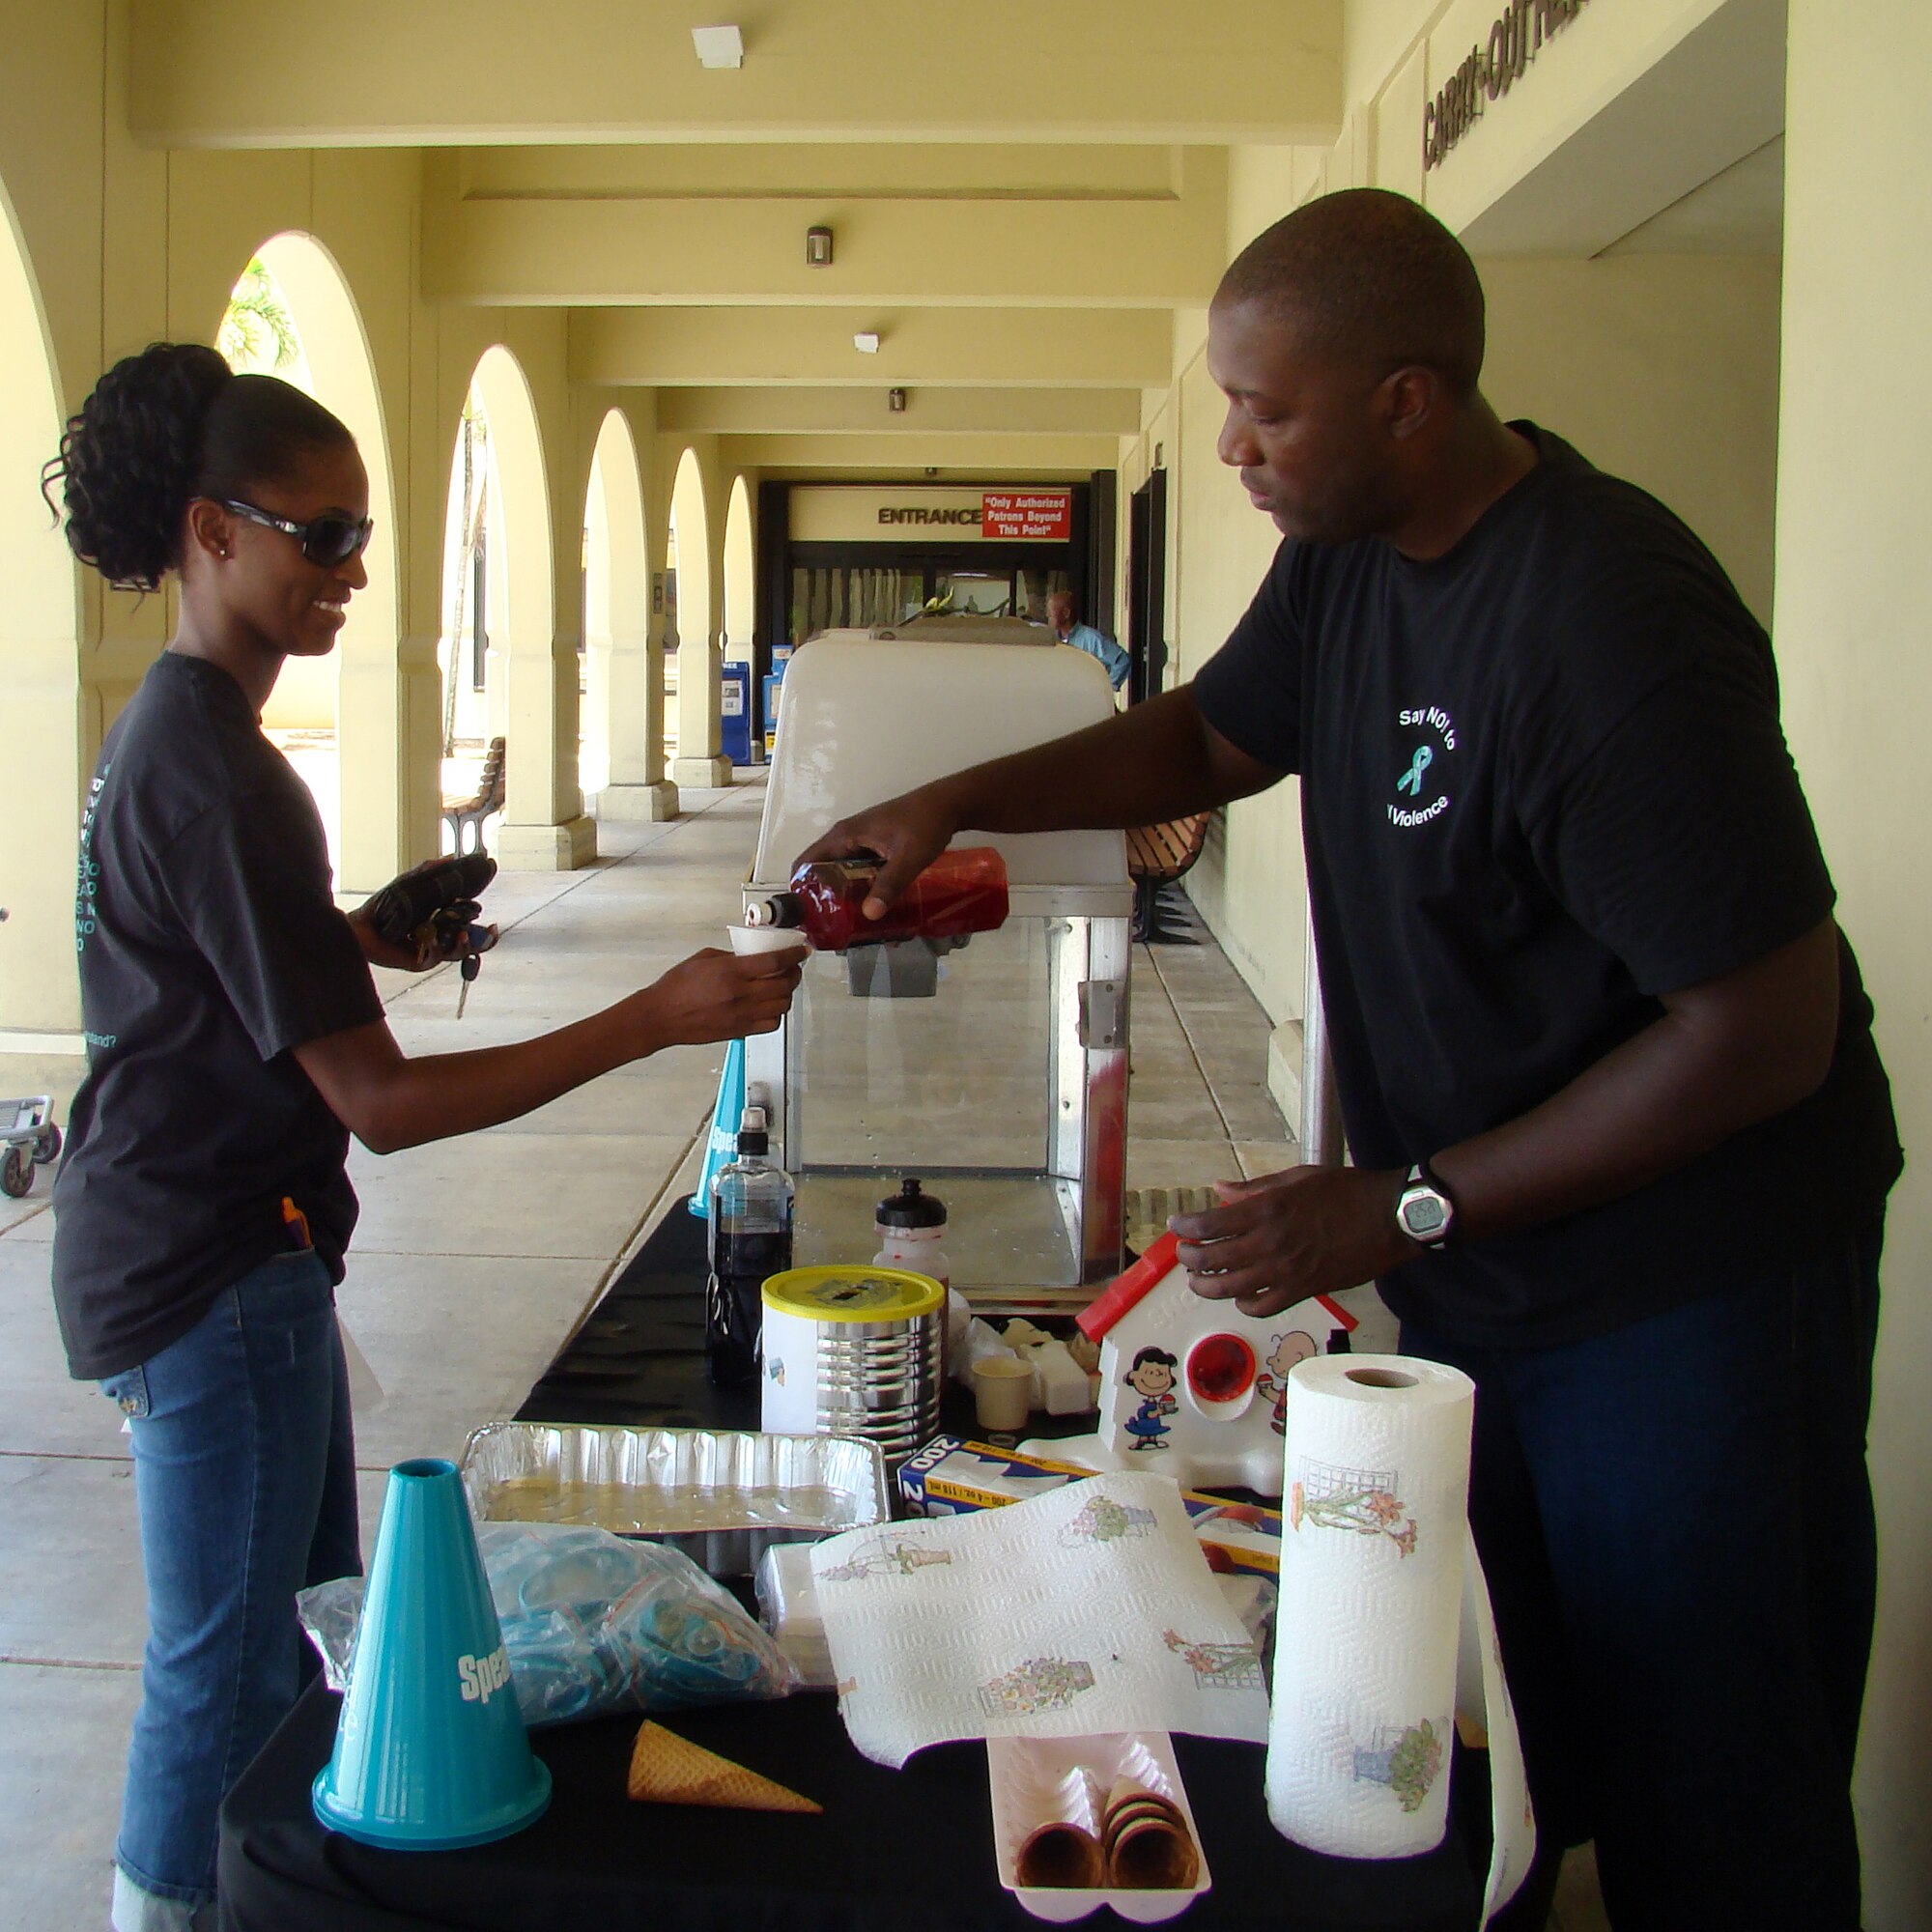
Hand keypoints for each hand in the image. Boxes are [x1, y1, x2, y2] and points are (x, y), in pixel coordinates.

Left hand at [355, 854, 498, 968]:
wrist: (360, 925)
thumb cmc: (384, 906)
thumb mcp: (410, 884)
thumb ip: (430, 871)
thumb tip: (450, 856)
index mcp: (444, 920)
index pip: (472, 922)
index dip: (482, 920)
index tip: (488, 913)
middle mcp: (442, 937)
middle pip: (473, 943)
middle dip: (485, 940)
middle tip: (490, 930)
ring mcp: (432, 951)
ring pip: (459, 953)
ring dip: (465, 945)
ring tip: (464, 934)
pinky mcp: (420, 961)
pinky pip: (434, 956)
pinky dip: (435, 945)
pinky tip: (431, 935)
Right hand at [633, 946, 802, 1050]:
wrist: (661, 1016)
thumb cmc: (676, 986)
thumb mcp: (704, 958)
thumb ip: (733, 957)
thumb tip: (754, 957)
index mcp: (731, 972)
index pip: (775, 961)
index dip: (794, 955)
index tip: (803, 950)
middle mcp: (741, 994)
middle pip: (784, 984)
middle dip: (795, 973)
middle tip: (793, 967)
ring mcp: (742, 1015)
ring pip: (782, 1005)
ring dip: (788, 993)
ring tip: (782, 986)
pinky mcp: (740, 1031)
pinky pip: (771, 1024)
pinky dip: (777, 1013)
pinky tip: (770, 1005)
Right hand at [795, 784, 959, 921]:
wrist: (950, 803)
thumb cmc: (925, 824)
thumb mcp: (908, 857)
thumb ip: (889, 884)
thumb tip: (870, 915)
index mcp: (844, 836)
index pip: (806, 862)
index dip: (800, 889)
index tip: (808, 917)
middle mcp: (846, 839)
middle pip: (823, 873)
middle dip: (826, 900)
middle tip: (833, 930)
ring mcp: (862, 843)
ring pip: (843, 874)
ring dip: (846, 897)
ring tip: (853, 927)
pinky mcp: (876, 848)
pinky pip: (860, 872)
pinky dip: (863, 889)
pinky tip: (876, 909)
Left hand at [1168, 1165, 1415, 1316]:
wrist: (1389, 1219)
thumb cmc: (1346, 1191)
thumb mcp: (1297, 1178)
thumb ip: (1254, 1188)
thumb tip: (1219, 1189)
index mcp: (1267, 1210)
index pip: (1208, 1224)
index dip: (1184, 1227)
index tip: (1176, 1225)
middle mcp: (1270, 1244)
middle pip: (1211, 1259)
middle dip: (1188, 1257)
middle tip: (1184, 1252)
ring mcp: (1285, 1272)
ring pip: (1229, 1289)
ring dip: (1206, 1285)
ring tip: (1198, 1277)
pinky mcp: (1302, 1291)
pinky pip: (1261, 1307)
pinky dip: (1243, 1303)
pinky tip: (1239, 1294)